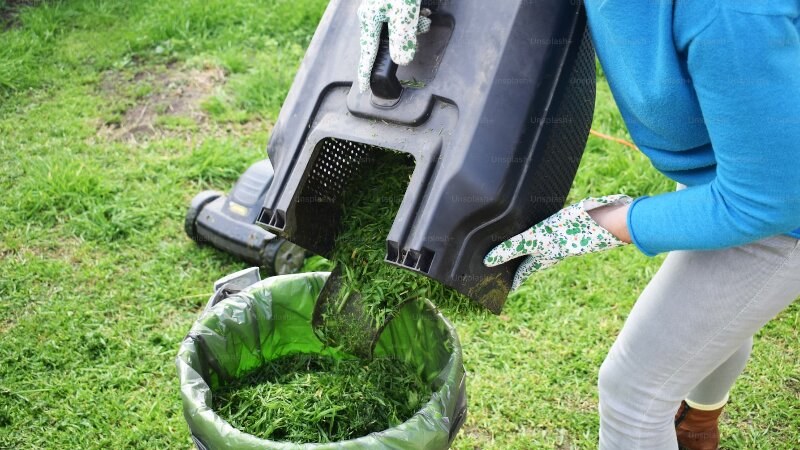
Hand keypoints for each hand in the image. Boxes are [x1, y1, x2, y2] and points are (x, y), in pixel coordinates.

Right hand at [357, 0, 431, 92]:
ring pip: (398, 27)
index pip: (368, 52)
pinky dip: (414, 17)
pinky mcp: (392, 2)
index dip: (366, 71)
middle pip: (388, 39)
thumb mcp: (404, 12)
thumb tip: (401, 60)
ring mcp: (381, 7)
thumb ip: (402, 38)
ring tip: (425, 19)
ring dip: (414, 26)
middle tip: (420, 29)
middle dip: (406, 40)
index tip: (364, 88)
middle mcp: (372, 14)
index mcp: (370, 19)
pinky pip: (402, 17)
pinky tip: (424, 12)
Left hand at [484, 195, 632, 290]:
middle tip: (507, 266)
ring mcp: (563, 241)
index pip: (523, 272)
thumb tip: (488, 261)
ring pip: (542, 248)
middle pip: (531, 261)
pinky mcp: (571, 228)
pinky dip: (543, 233)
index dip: (513, 279)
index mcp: (543, 257)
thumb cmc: (570, 232)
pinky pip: (552, 234)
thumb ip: (512, 248)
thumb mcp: (535, 238)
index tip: (505, 288)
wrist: (606, 222)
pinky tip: (544, 225)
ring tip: (522, 247)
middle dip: (519, 263)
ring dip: (531, 249)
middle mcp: (552, 252)